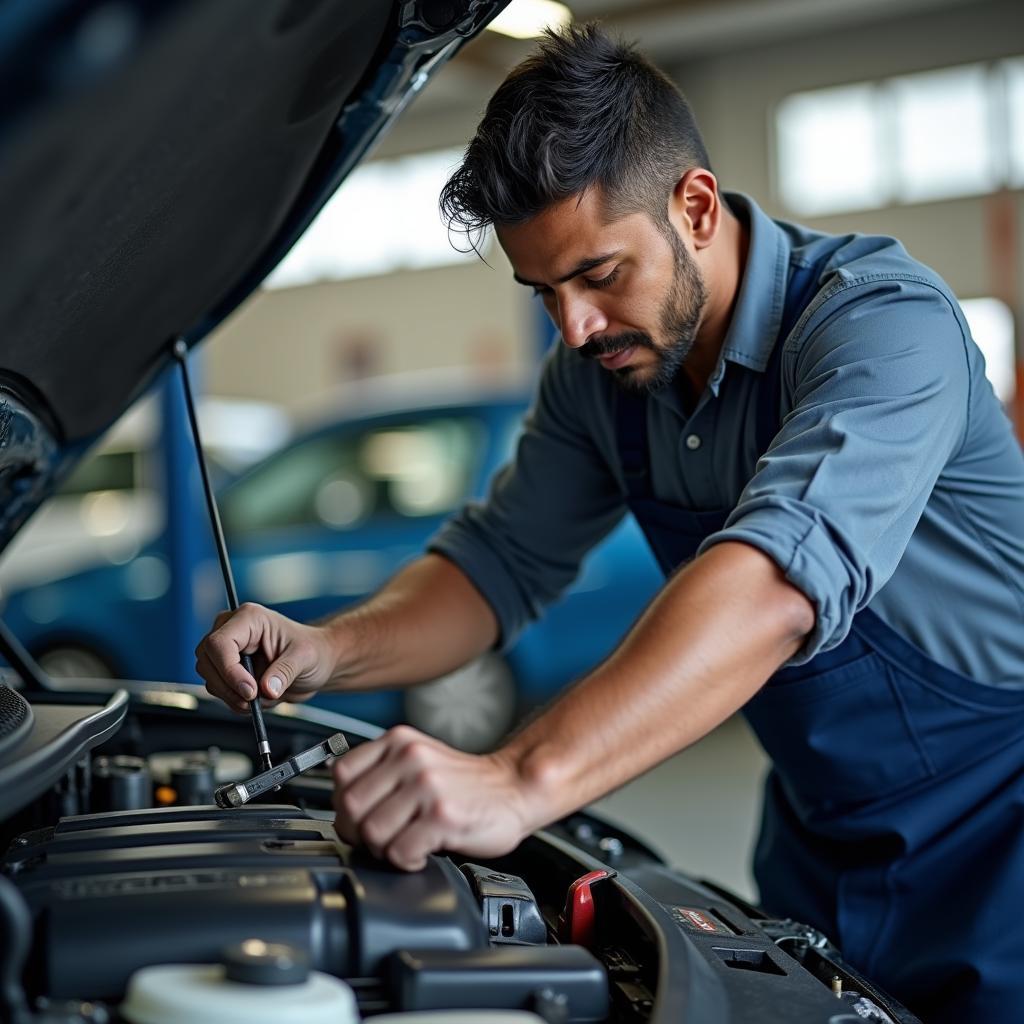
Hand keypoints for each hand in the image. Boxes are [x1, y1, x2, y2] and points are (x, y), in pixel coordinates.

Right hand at [194, 602, 337, 712]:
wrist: (316, 663)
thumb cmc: (313, 650)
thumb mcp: (305, 658)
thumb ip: (285, 671)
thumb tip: (267, 689)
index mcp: (249, 618)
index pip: (219, 643)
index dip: (229, 671)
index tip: (250, 691)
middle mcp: (232, 631)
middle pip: (207, 662)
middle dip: (229, 687)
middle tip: (255, 700)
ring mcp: (227, 651)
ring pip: (210, 679)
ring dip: (234, 696)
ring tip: (264, 696)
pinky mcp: (227, 669)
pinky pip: (218, 690)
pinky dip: (236, 701)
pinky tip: (259, 698)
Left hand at [332, 726, 534, 870]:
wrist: (516, 788)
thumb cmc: (466, 784)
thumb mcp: (418, 760)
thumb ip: (382, 771)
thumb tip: (341, 803)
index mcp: (399, 742)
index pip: (341, 773)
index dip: (344, 803)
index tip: (362, 816)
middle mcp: (410, 758)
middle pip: (350, 807)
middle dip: (359, 833)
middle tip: (382, 839)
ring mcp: (427, 786)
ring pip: (371, 833)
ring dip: (384, 850)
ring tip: (406, 844)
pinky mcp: (443, 816)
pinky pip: (400, 852)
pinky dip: (407, 862)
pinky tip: (423, 853)